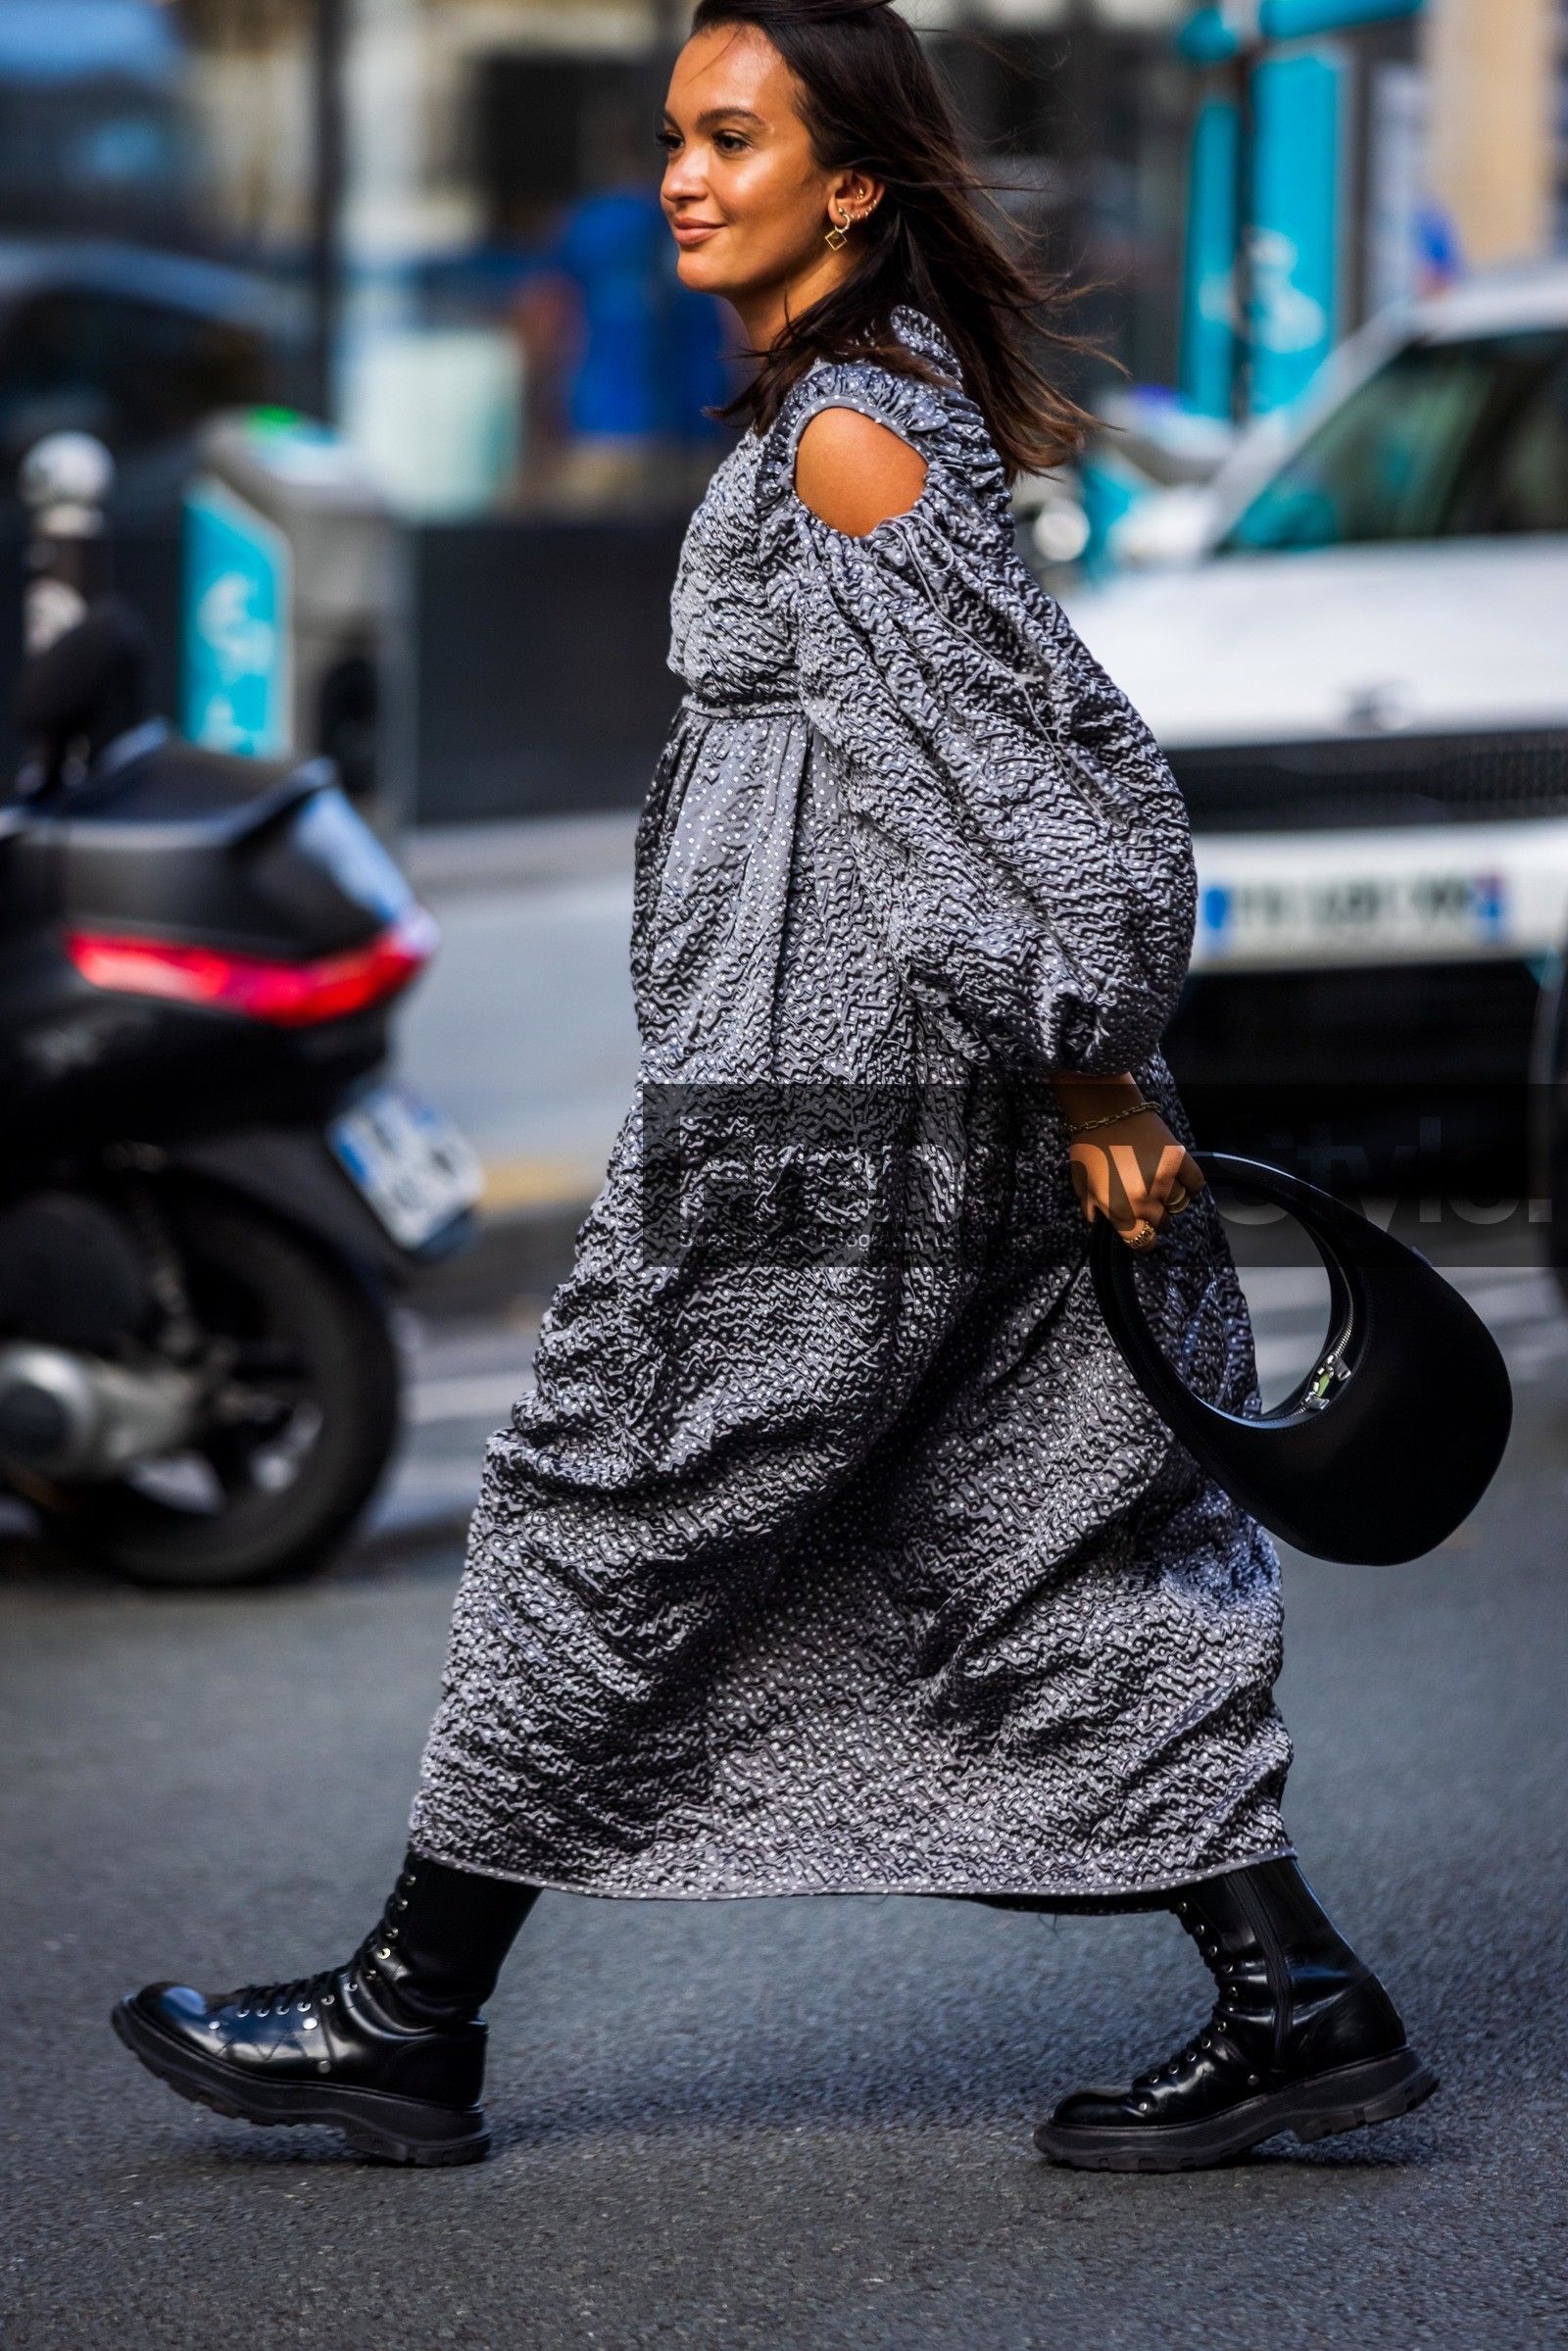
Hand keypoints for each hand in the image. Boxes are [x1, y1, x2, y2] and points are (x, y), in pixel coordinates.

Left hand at [1068, 1109, 1204, 1245]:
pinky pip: (1196, 1184)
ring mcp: (1164, 1180)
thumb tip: (1098, 1220)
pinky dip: (1191, 1186)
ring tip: (1161, 1186)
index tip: (1145, 1233)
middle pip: (1162, 1223)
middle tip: (1148, 1201)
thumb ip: (1090, 1207)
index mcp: (1119, 1210)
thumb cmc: (1088, 1146)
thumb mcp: (1081, 1183)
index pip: (1142, 1242)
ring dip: (1172, 1199)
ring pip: (1179, 1205)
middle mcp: (1144, 1200)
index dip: (1144, 1241)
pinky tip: (1181, 1180)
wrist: (1105, 1110)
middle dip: (1156, 1216)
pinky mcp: (1179, 1160)